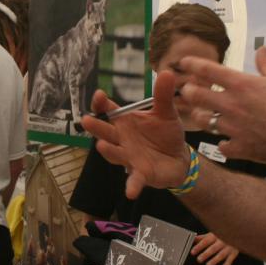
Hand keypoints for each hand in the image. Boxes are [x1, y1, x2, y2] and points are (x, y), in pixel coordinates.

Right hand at [82, 72, 191, 198]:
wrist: (178, 158)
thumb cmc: (165, 133)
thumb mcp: (166, 112)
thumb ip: (163, 95)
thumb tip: (167, 72)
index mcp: (125, 121)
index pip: (108, 111)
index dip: (100, 104)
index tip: (99, 95)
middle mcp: (122, 139)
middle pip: (105, 132)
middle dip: (96, 127)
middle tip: (86, 120)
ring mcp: (128, 157)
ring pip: (115, 154)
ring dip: (108, 151)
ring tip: (102, 145)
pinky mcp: (140, 174)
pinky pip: (133, 180)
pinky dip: (131, 185)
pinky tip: (129, 192)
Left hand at [181, 47, 265, 165]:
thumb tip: (261, 49)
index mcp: (242, 84)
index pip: (208, 70)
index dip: (192, 64)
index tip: (183, 62)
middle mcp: (232, 105)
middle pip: (197, 96)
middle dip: (189, 91)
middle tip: (189, 90)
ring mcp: (234, 128)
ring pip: (203, 121)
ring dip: (201, 116)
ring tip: (203, 114)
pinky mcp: (240, 147)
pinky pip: (222, 146)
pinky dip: (223, 143)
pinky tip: (226, 140)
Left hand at [192, 233, 238, 264]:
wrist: (238, 232)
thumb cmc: (222, 235)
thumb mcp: (212, 234)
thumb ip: (202, 238)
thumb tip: (192, 239)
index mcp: (215, 236)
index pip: (206, 241)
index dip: (199, 247)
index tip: (192, 252)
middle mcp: (222, 241)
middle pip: (213, 248)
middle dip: (206, 254)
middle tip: (199, 260)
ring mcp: (228, 247)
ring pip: (221, 254)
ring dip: (214, 260)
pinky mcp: (234, 253)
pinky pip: (230, 259)